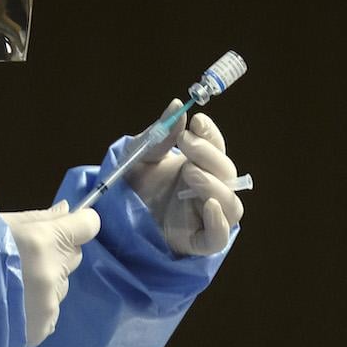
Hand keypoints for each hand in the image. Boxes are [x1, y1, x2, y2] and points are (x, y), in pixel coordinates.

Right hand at [0, 201, 100, 346]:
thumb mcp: (2, 224)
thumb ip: (40, 217)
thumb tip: (67, 210)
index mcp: (43, 241)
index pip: (89, 226)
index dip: (79, 224)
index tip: (69, 226)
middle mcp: (52, 272)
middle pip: (74, 255)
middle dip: (58, 254)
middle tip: (27, 257)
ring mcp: (48, 302)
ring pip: (62, 284)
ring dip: (47, 282)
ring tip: (15, 283)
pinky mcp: (42, 326)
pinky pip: (52, 311)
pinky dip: (39, 307)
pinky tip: (16, 302)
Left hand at [126, 99, 244, 255]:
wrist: (115, 219)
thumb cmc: (133, 185)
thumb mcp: (140, 156)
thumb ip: (159, 135)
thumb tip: (177, 105)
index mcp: (198, 165)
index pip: (216, 147)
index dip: (211, 133)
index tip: (196, 121)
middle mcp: (208, 189)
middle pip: (226, 172)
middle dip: (209, 155)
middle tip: (185, 143)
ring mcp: (205, 216)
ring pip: (230, 204)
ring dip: (215, 185)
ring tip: (189, 172)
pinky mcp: (197, 242)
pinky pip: (218, 237)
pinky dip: (219, 223)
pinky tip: (208, 206)